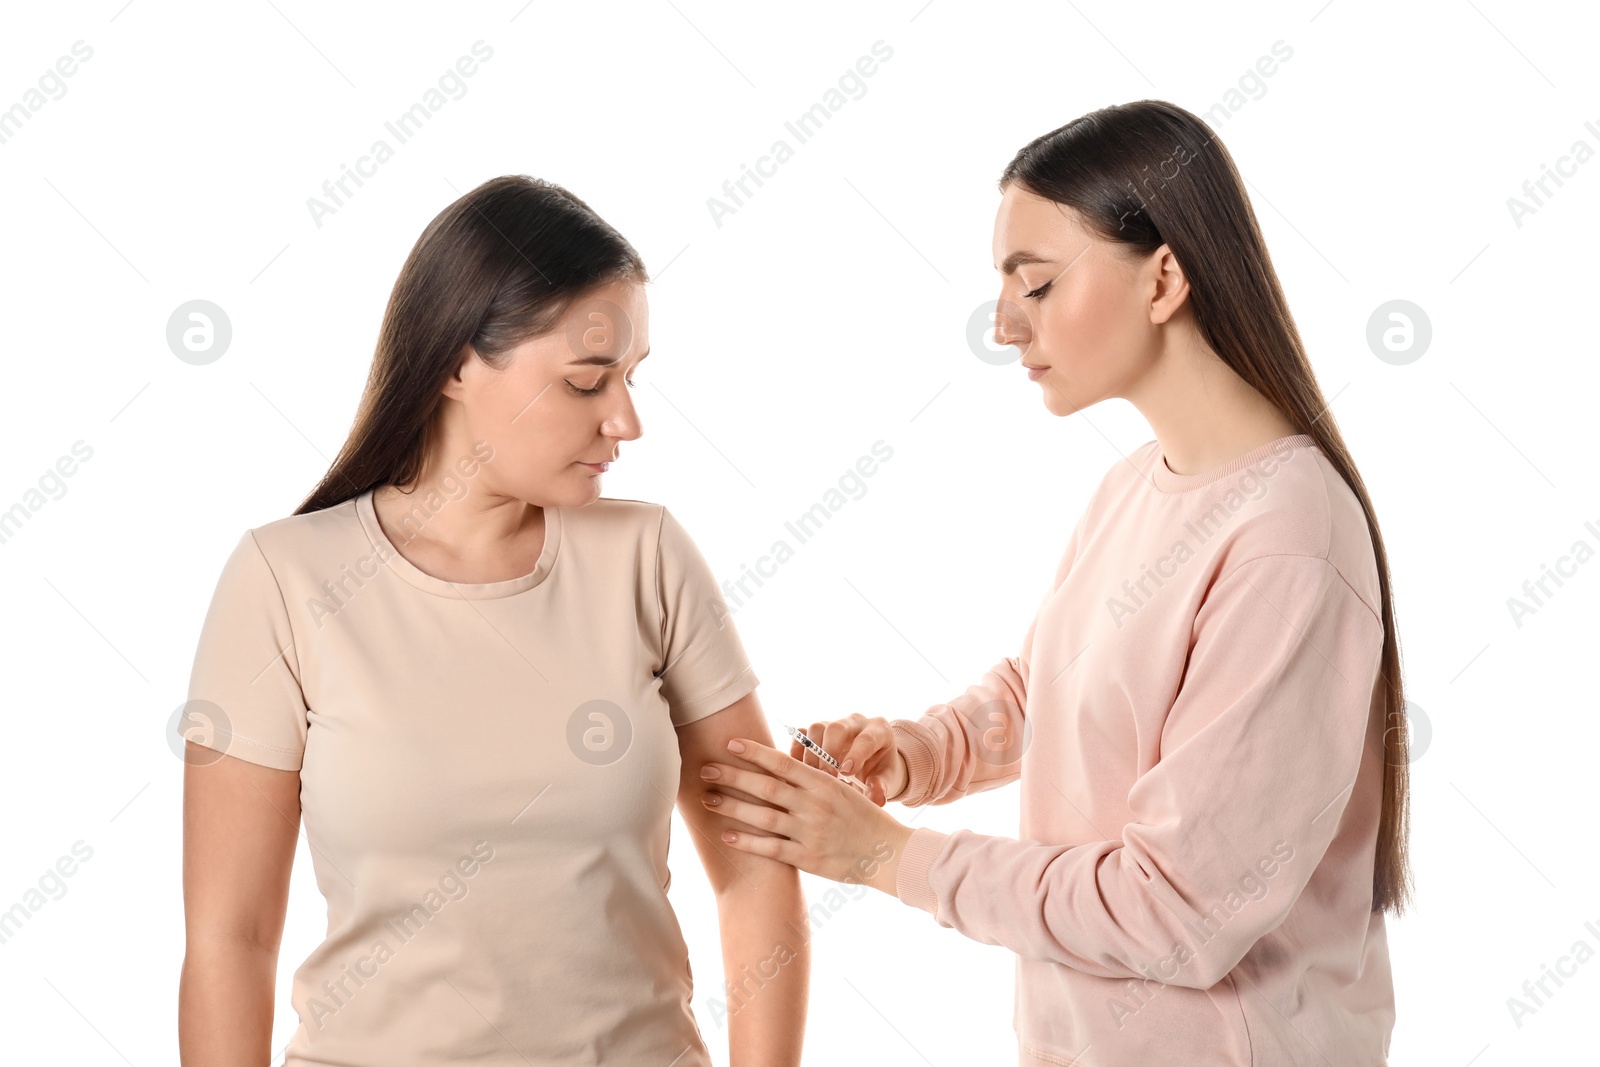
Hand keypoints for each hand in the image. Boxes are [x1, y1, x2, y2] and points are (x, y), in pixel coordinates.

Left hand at [702, 738, 913, 893]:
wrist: (888, 852)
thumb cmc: (864, 818)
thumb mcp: (843, 789)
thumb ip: (813, 779)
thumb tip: (782, 764)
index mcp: (823, 784)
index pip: (782, 763)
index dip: (754, 752)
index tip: (729, 744)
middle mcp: (814, 805)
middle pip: (766, 787)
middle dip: (733, 777)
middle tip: (706, 770)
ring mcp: (810, 832)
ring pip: (764, 817)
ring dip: (733, 807)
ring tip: (709, 800)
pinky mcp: (808, 858)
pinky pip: (772, 848)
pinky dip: (748, 842)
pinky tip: (727, 835)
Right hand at [788, 714, 907, 806]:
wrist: (872, 765)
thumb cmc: (880, 771)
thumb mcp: (887, 779)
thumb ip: (881, 787)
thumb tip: (876, 799)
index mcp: (878, 731)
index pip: (866, 738)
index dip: (855, 755)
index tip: (846, 773)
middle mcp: (855, 723)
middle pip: (837, 728)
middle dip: (829, 753)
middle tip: (827, 777)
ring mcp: (834, 724)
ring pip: (817, 728)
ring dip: (811, 754)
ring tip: (812, 777)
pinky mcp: (817, 732)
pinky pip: (802, 734)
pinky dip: (797, 751)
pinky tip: (799, 771)